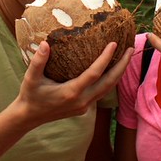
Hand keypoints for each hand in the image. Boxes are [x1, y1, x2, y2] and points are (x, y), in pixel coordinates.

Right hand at [14, 40, 131, 127]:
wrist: (29, 117)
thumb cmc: (30, 95)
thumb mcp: (30, 78)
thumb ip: (38, 61)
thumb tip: (46, 44)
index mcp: (71, 92)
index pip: (95, 73)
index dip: (106, 58)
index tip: (114, 43)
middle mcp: (82, 101)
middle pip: (109, 82)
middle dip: (122, 66)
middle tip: (131, 48)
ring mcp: (85, 106)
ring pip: (108, 89)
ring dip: (119, 73)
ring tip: (127, 57)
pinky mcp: (84, 108)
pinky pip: (102, 92)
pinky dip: (110, 80)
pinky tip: (112, 69)